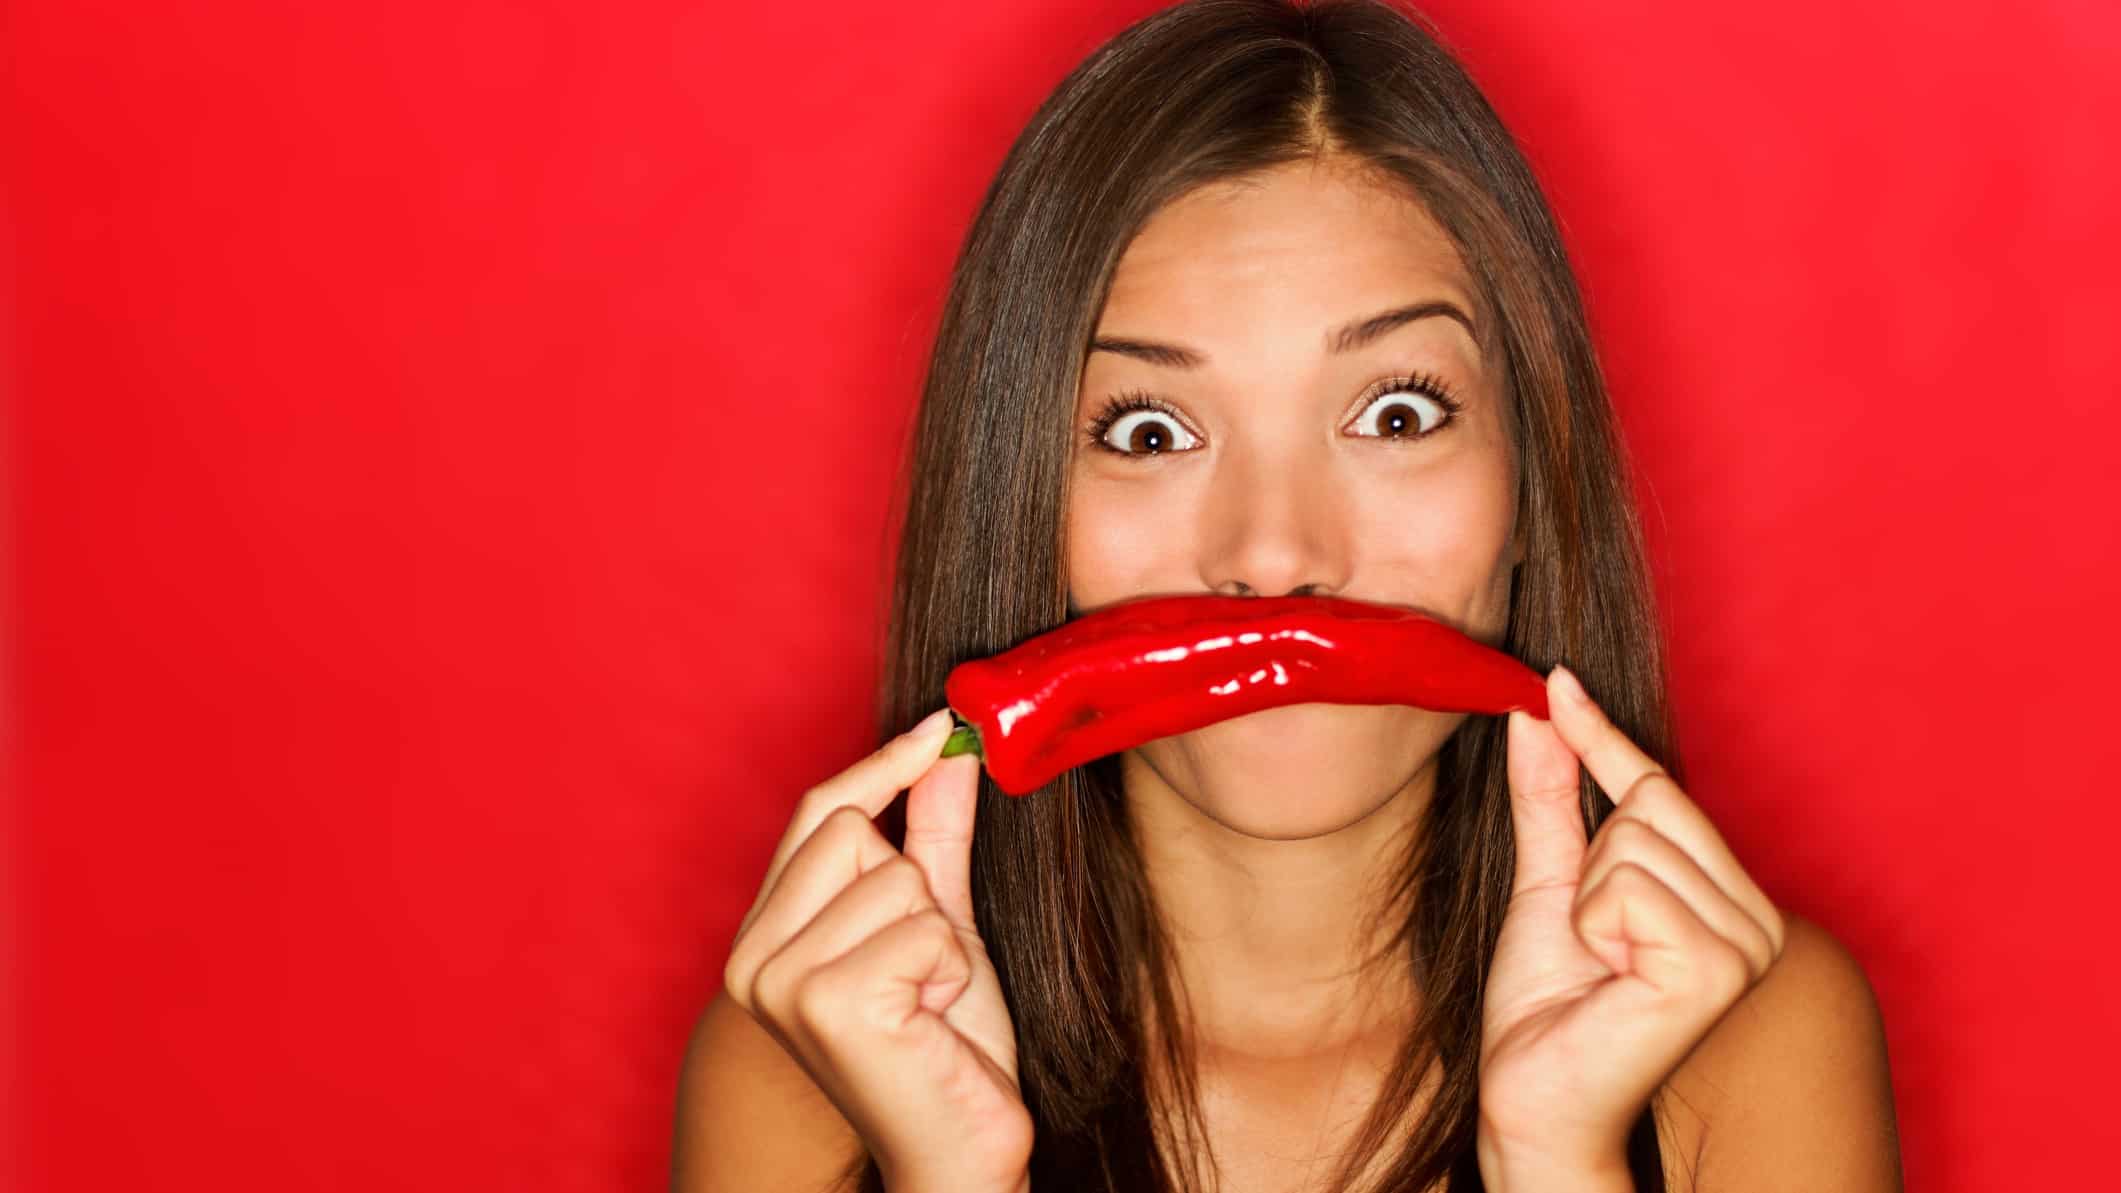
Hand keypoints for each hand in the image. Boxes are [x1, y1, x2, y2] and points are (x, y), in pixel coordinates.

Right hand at [722, 709, 1030, 1192]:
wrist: (961, 1149)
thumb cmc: (944, 1046)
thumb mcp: (939, 923)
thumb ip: (932, 836)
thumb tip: (948, 747)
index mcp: (764, 936)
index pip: (817, 811)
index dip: (882, 764)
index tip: (940, 723)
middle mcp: (753, 958)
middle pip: (852, 829)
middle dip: (916, 887)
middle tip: (919, 965)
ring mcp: (783, 982)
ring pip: (897, 878)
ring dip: (938, 937)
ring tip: (924, 1000)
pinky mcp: (830, 1003)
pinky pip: (924, 925)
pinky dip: (949, 968)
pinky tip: (930, 1021)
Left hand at [1478, 666, 1786, 1182]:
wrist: (1532, 1097)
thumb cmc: (1547, 1008)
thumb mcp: (1548, 883)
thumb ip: (1551, 798)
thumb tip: (1538, 709)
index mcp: (1729, 899)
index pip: (1662, 788)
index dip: (1602, 736)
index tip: (1557, 678)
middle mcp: (1757, 918)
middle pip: (1649, 803)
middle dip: (1589, 863)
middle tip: (1590, 939)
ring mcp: (1746, 944)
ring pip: (1632, 839)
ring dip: (1587, 901)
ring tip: (1600, 966)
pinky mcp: (1716, 968)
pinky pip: (1627, 885)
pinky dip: (1593, 926)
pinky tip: (1609, 981)